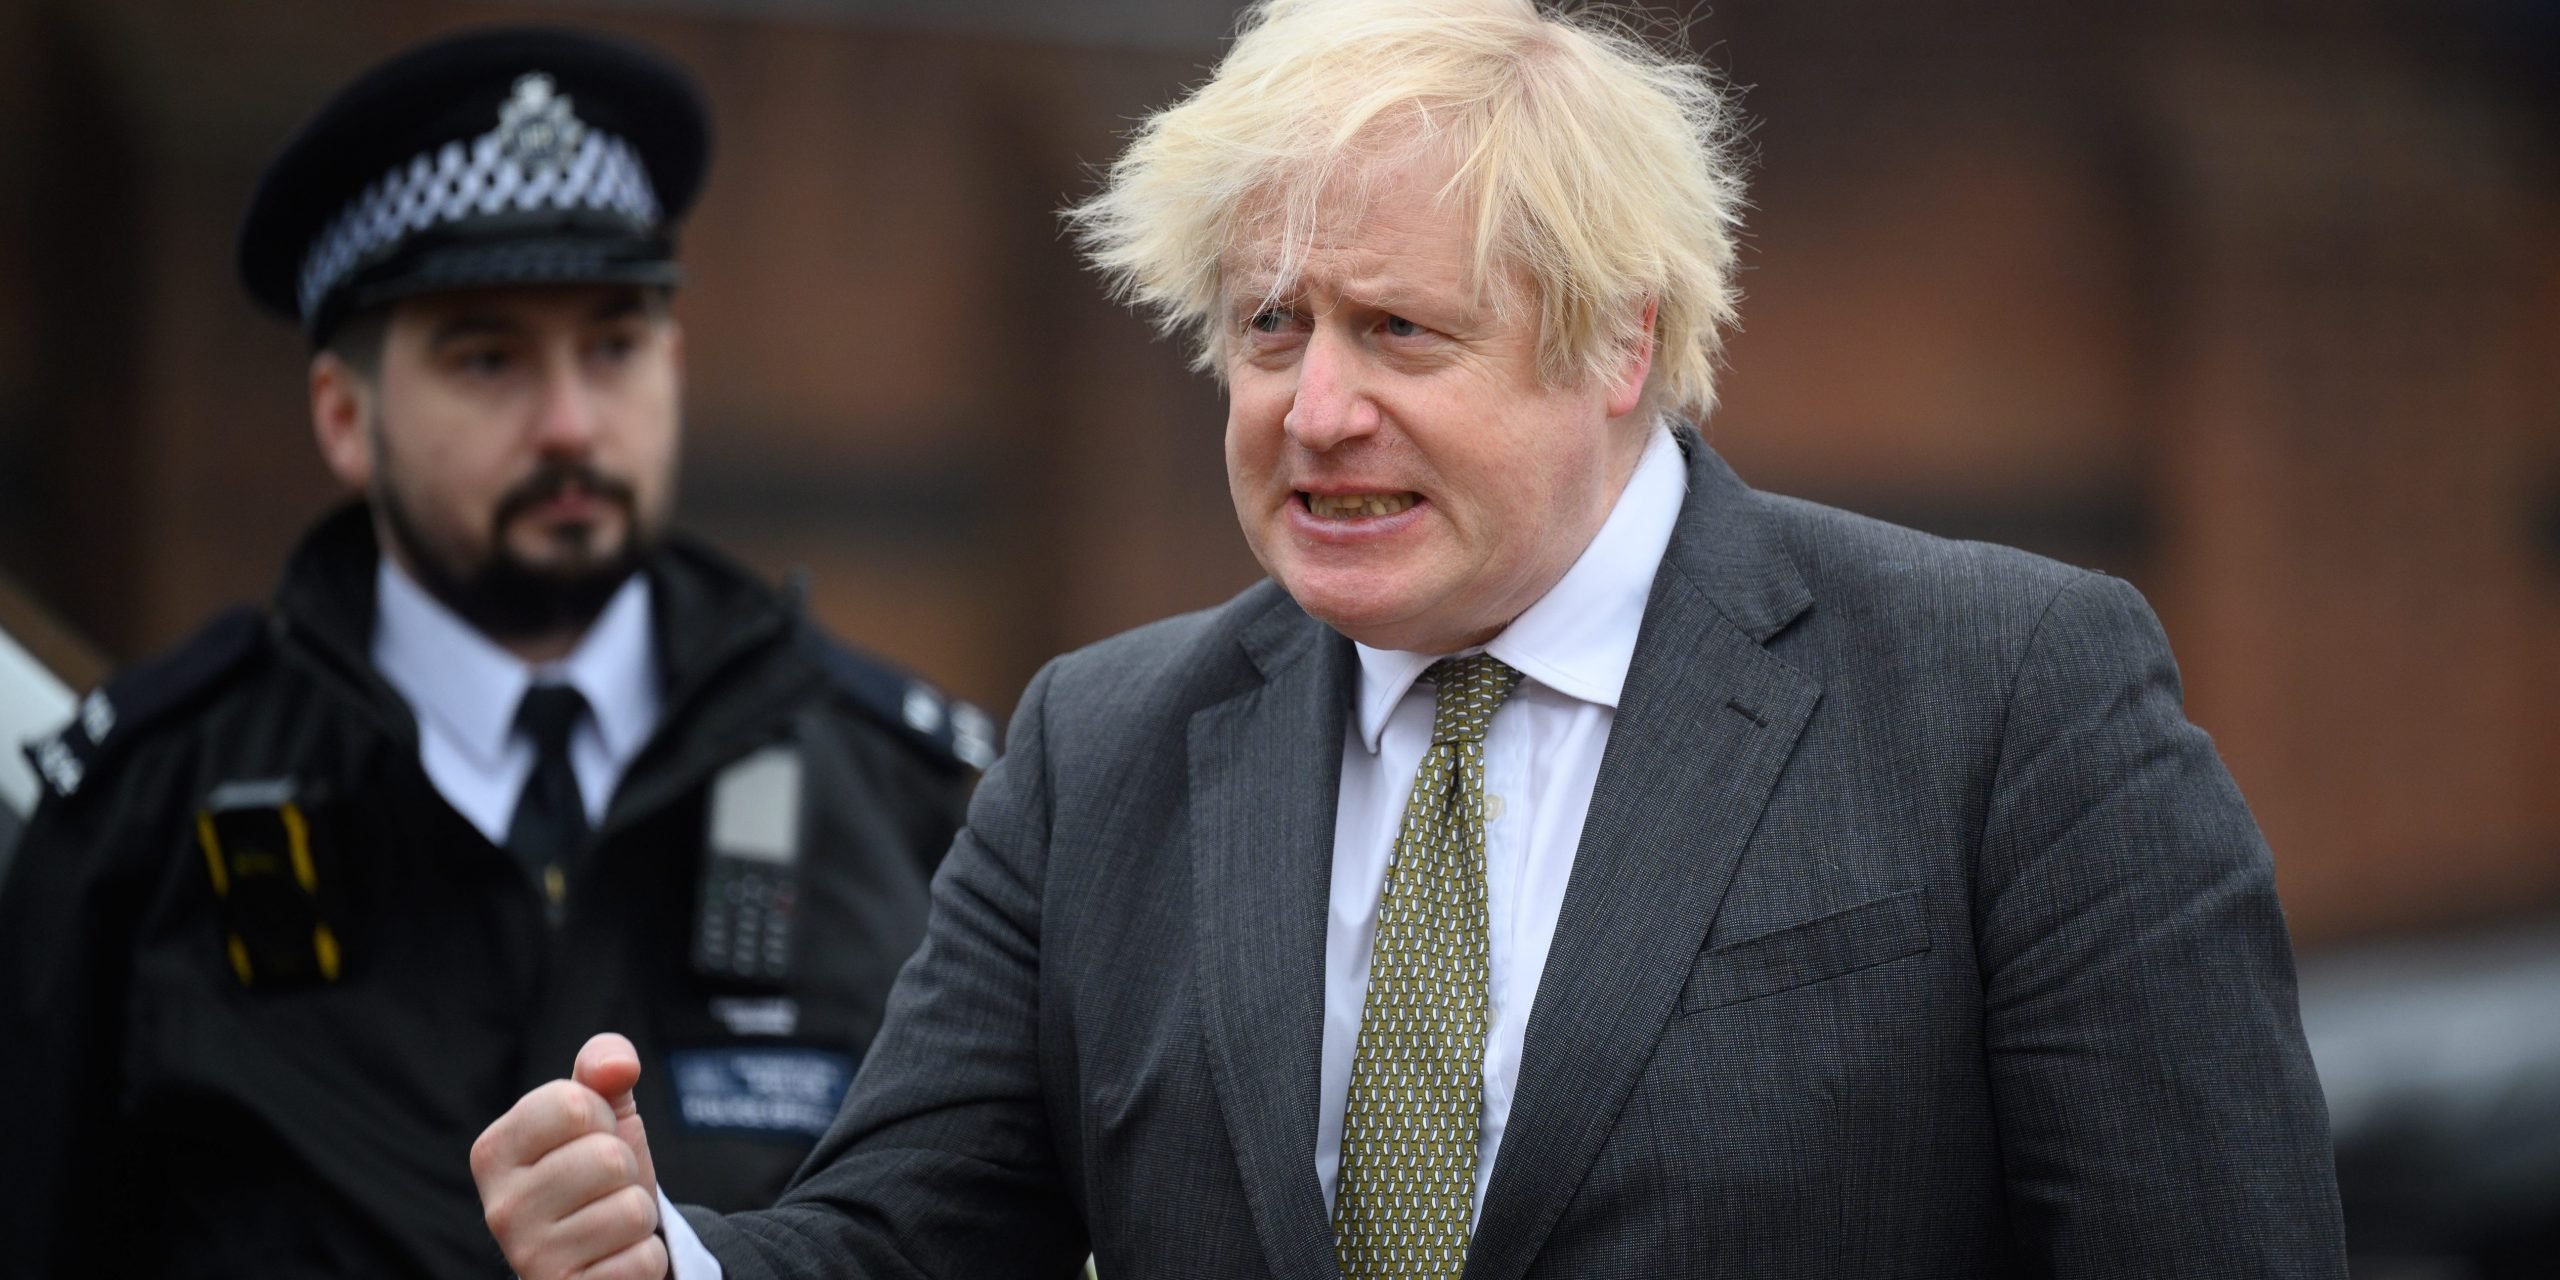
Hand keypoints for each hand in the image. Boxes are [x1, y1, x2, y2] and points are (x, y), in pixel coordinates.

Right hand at [472, 1033, 669, 1279]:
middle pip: (607, 1158)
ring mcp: (530, 1257)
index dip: (602, 1120)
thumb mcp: (602, 1117)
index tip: (589, 1143)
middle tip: (604, 1192)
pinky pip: (642, 1259)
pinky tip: (612, 1263)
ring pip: (630, 1209)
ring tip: (609, 1228)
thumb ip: (603, 1069)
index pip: (573, 1104)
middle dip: (626, 1171)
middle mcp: (500, 1208)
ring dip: (637, 1218)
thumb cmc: (598, 1181)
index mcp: (494, 1152)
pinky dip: (643, 1260)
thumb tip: (619, 1063)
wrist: (604, 1259)